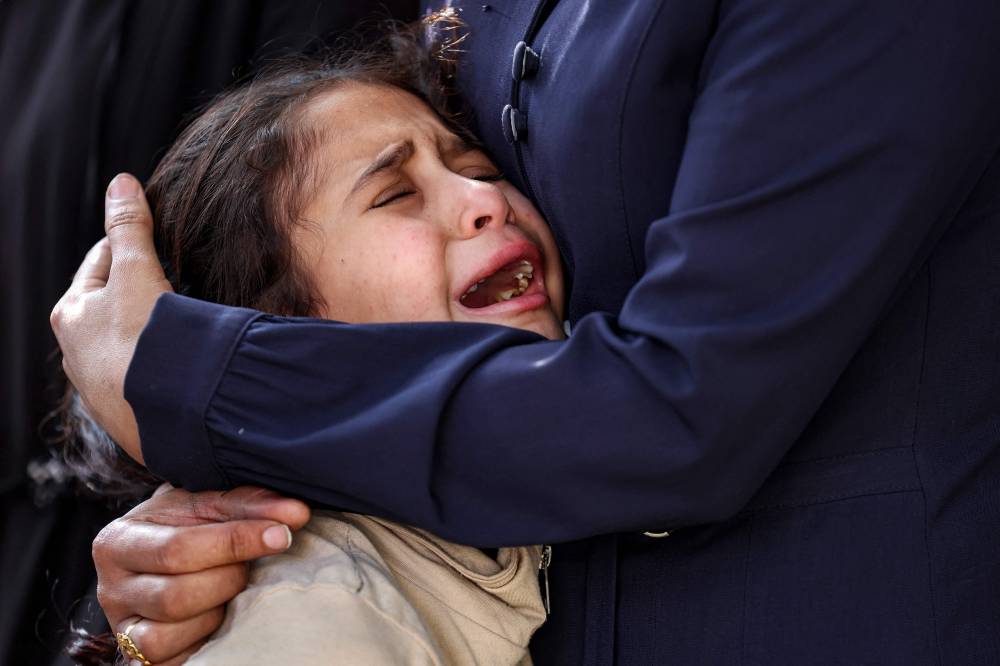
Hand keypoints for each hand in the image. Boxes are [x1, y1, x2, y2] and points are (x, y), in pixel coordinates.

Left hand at [50, 173, 171, 462]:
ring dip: (149, 332)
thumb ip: (130, 228)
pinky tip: (180, 362)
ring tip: (183, 325)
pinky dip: (158, 364)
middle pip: (113, 304)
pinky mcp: (125, 412)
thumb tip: (121, 182)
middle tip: (177, 281)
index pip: (101, 261)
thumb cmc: (143, 341)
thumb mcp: (138, 272)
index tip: (159, 240)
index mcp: (70, 313)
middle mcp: (75, 351)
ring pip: (126, 343)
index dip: (132, 244)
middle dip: (142, 290)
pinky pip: (142, 376)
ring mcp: (99, 385)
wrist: (164, 412)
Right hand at [94, 484, 310, 663]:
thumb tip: (297, 514)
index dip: (235, 543)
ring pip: (167, 636)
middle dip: (227, 581)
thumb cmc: (189, 524)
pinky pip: (170, 661)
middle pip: (175, 597)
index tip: (281, 535)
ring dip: (216, 614)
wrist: (163, 549)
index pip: (178, 549)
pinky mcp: (138, 657)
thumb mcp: (212, 504)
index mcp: (119, 540)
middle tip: (251, 567)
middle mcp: (110, 588)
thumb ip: (253, 505)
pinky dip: (205, 641)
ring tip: (233, 591)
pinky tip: (223, 618)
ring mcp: (121, 627)